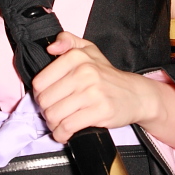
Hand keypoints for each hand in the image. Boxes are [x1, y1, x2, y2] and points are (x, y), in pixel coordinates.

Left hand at [32, 32, 158, 142]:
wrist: (135, 94)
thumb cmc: (107, 75)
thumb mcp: (88, 49)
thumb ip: (67, 40)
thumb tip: (50, 47)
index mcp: (76, 57)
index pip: (40, 82)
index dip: (39, 94)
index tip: (46, 98)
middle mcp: (84, 72)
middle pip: (45, 100)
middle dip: (45, 111)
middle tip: (53, 112)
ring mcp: (92, 92)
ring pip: (54, 115)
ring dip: (52, 124)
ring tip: (58, 123)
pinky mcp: (99, 111)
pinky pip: (68, 127)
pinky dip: (62, 134)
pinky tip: (64, 133)